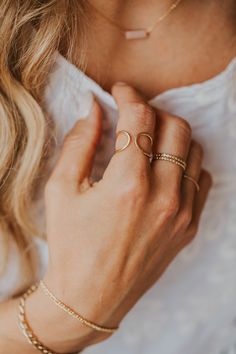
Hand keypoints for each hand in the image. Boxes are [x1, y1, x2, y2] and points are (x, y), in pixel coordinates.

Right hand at [29, 84, 211, 352]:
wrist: (90, 296)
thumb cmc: (71, 244)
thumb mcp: (61, 190)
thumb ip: (80, 143)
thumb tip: (94, 109)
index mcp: (127, 184)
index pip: (140, 119)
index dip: (128, 95)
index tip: (118, 91)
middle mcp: (162, 195)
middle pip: (175, 127)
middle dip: (153, 111)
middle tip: (134, 116)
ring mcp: (181, 212)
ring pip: (193, 150)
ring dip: (171, 135)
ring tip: (149, 141)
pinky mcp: (189, 226)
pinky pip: (201, 179)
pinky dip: (186, 164)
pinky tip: (165, 169)